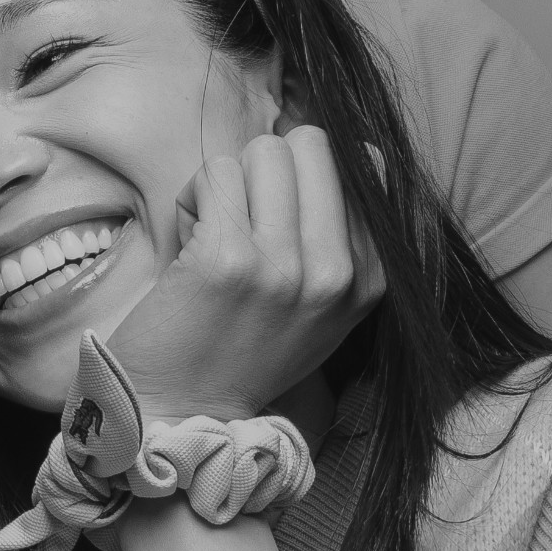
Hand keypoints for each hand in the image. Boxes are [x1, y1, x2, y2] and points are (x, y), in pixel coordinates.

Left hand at [104, 126, 382, 422]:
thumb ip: (343, 236)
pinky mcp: (230, 259)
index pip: (363, 163)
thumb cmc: (239, 346)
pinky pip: (215, 173)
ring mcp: (287, 265)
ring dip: (227, 183)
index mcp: (371, 279)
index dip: (305, 175)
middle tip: (242, 219)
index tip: (279, 219)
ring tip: (214, 236)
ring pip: (263, 151)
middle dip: (266, 167)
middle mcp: (338, 271)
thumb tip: (352, 146)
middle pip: (311, 143)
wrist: (180, 407)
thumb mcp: (321, 304)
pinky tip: (188, 243)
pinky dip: (191, 198)